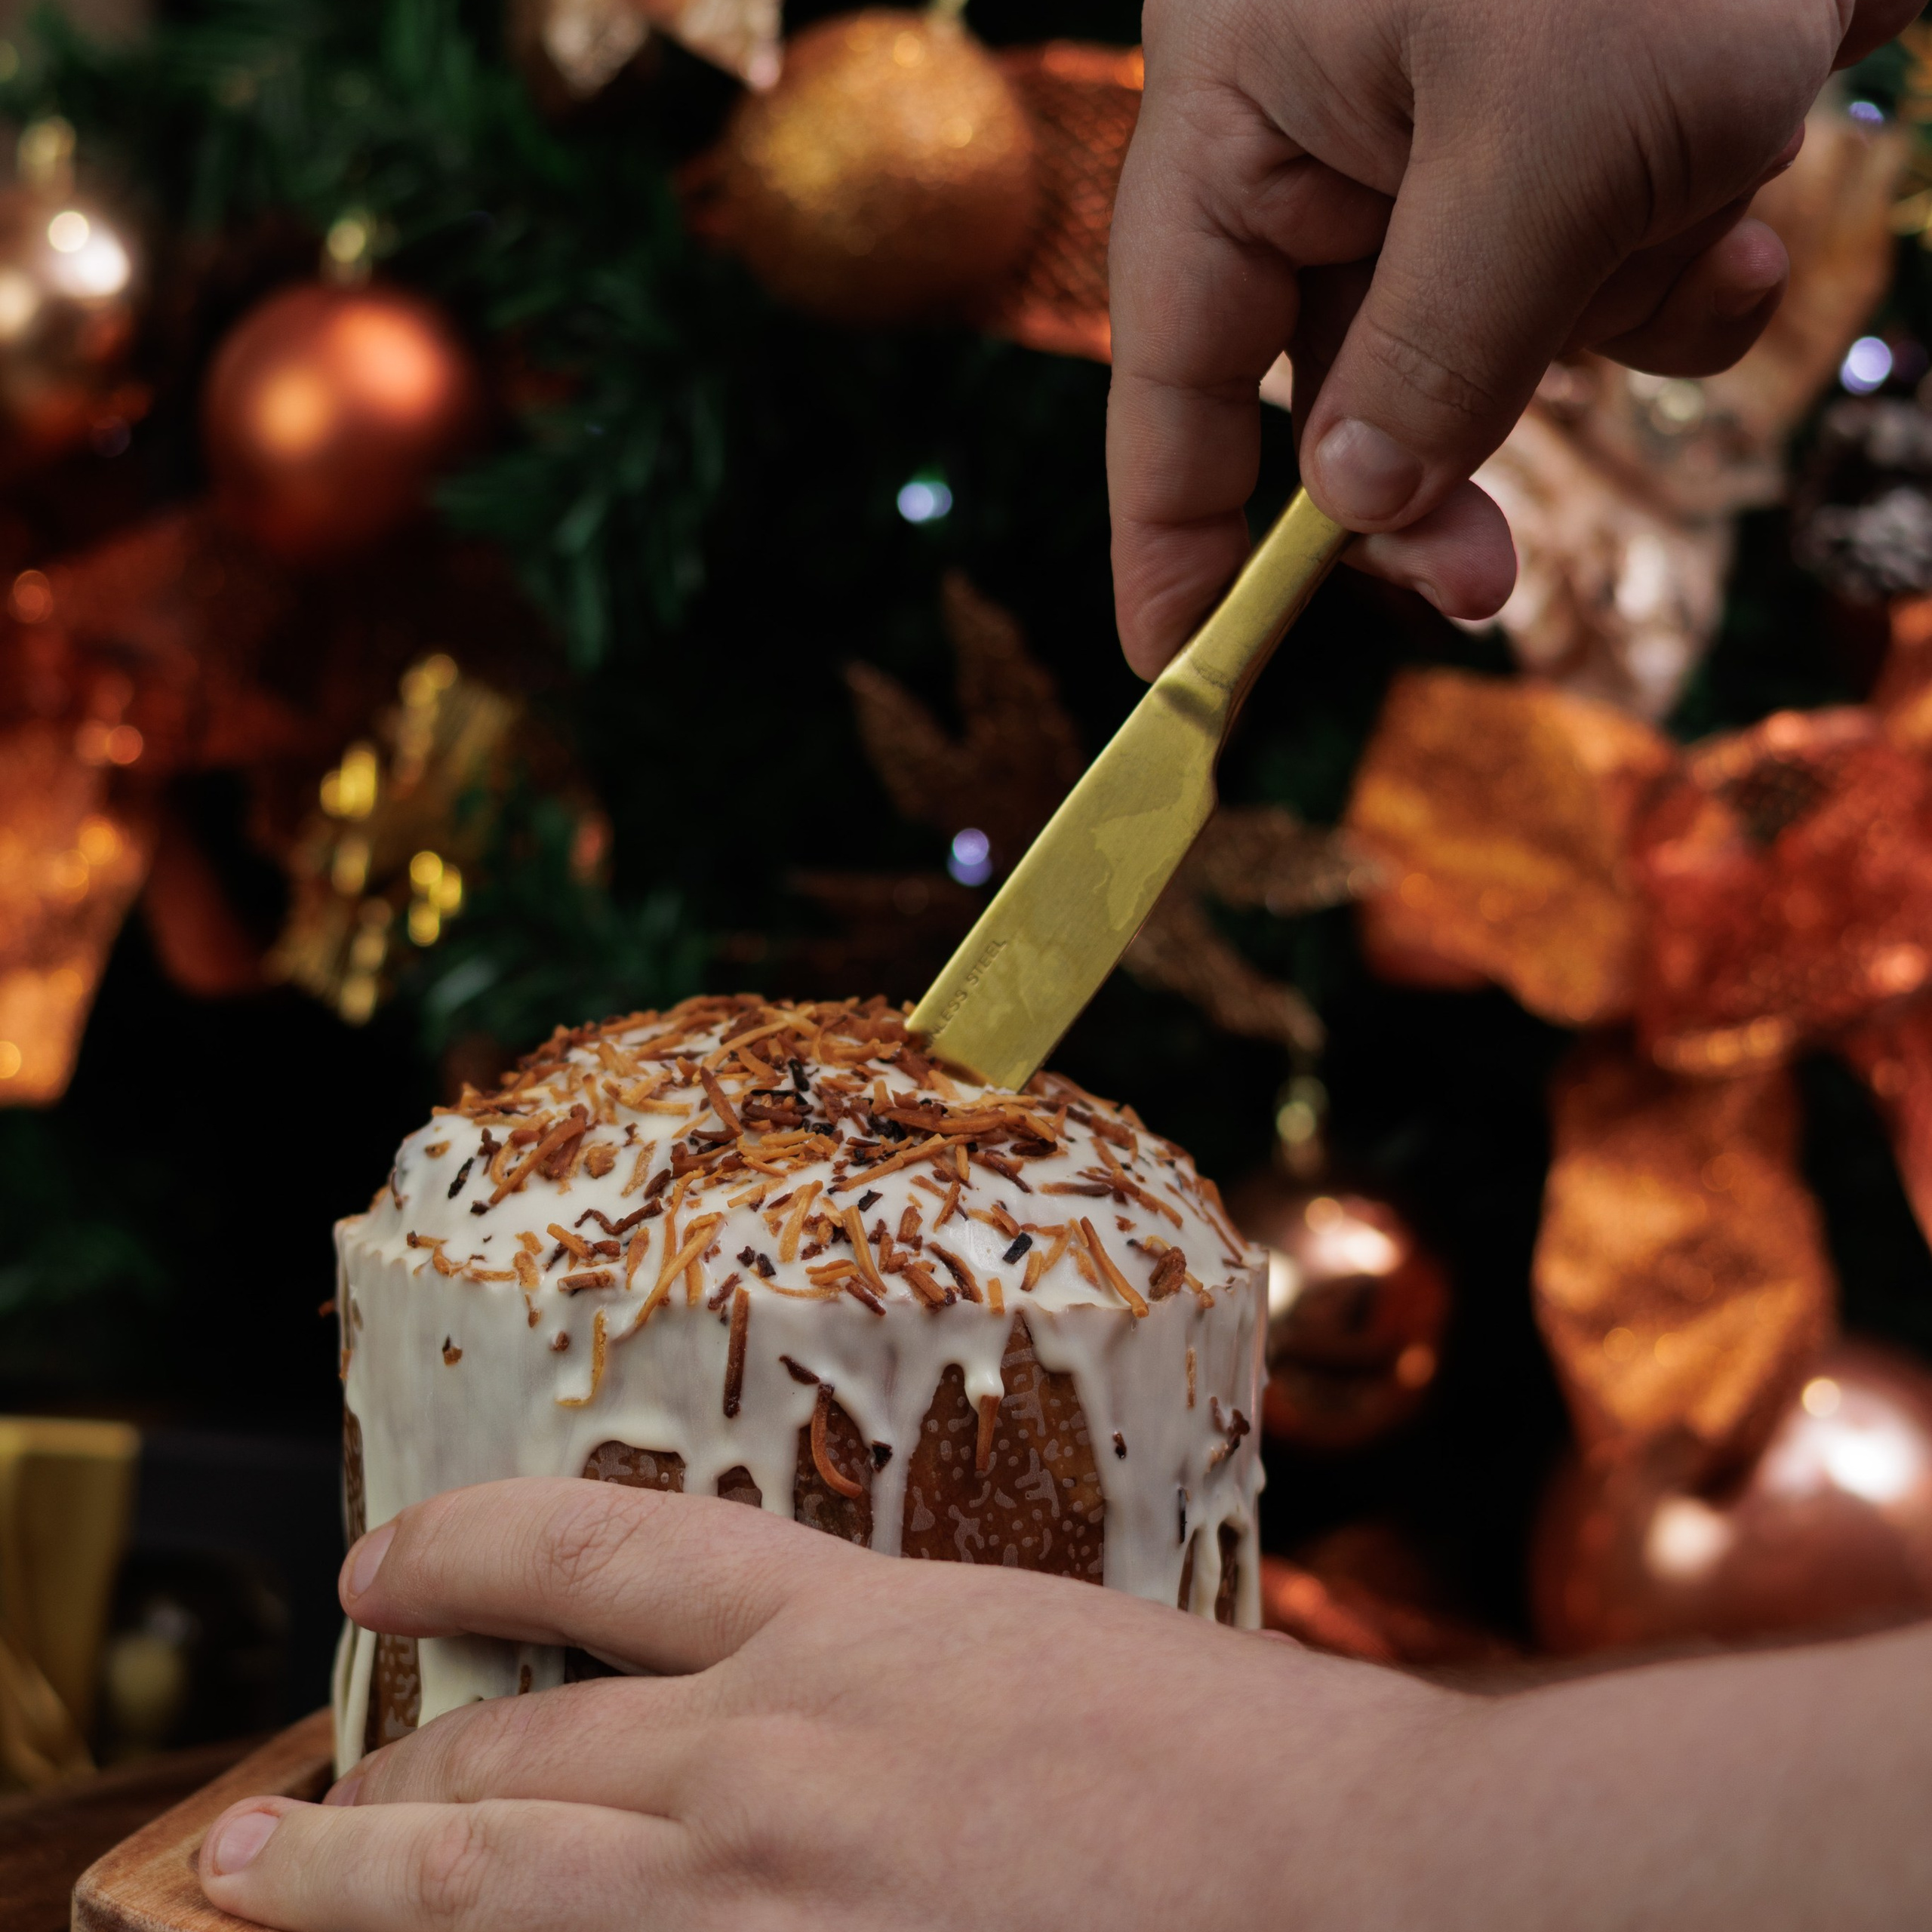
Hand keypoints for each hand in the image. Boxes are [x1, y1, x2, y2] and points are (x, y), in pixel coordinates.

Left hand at [196, 1477, 1455, 1930]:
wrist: (1357, 1888)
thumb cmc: (1227, 1764)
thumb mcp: (1029, 1655)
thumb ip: (882, 1678)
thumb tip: (786, 1710)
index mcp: (843, 1632)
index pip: (589, 1548)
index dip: (461, 1543)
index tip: (385, 1560)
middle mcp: (770, 1764)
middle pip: (508, 1754)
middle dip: (379, 1787)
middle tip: (293, 1810)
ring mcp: (761, 1912)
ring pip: (497, 1893)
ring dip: (370, 1893)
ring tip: (267, 1887)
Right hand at [1105, 0, 1919, 674]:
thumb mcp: (1548, 153)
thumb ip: (1435, 354)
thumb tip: (1355, 507)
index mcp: (1249, 110)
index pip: (1176, 364)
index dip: (1171, 527)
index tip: (1180, 666)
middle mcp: (1331, 128)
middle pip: (1337, 376)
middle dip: (1433, 469)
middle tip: (1487, 589)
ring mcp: (1456, 130)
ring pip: (1492, 337)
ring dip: (1603, 329)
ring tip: (1698, 223)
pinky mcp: (1574, 128)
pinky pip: (1595, 274)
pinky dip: (1674, 271)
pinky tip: (1747, 199)